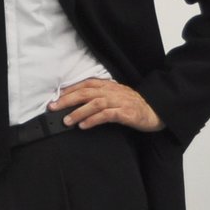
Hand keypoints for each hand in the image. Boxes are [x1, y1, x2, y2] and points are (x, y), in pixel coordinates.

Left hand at [50, 78, 164, 132]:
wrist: (156, 111)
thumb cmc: (134, 106)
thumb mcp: (116, 97)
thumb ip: (100, 96)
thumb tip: (79, 102)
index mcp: (109, 86)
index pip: (86, 84)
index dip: (70, 89)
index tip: (56, 96)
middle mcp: (113, 92)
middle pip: (86, 92)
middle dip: (67, 99)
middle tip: (53, 107)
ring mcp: (119, 102)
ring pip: (94, 103)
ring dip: (78, 112)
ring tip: (66, 120)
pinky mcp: (126, 113)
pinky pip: (106, 115)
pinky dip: (93, 120)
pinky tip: (84, 125)